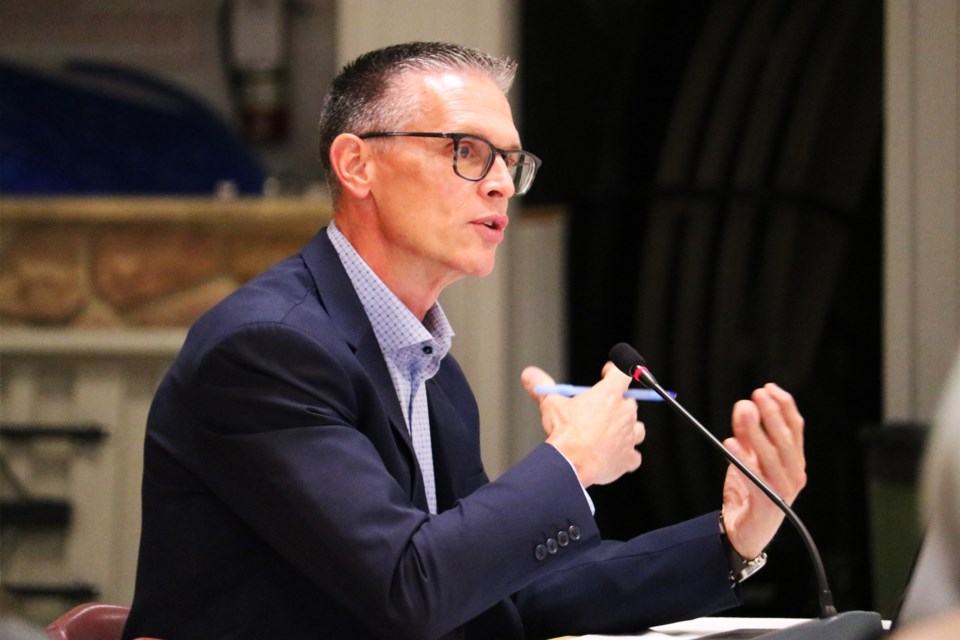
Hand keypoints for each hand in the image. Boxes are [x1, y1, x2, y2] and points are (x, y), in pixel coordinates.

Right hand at [521, 363, 645, 486]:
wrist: (570, 463)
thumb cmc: (564, 432)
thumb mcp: (550, 404)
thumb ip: (542, 386)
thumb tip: (529, 374)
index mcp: (609, 394)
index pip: (623, 371)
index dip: (615, 370)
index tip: (607, 374)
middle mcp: (625, 413)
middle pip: (629, 402)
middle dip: (616, 405)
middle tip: (599, 412)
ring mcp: (630, 436)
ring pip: (636, 429)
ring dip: (626, 430)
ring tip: (609, 434)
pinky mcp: (629, 458)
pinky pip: (634, 456)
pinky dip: (626, 456)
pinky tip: (614, 456)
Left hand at [720, 383, 806, 558]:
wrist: (745, 532)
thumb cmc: (750, 494)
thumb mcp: (750, 459)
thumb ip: (749, 436)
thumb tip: (744, 406)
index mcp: (795, 462)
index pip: (796, 428)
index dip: (784, 406)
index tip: (769, 388)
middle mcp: (794, 474)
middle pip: (785, 438)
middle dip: (771, 413)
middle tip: (756, 394)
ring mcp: (783, 489)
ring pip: (772, 454)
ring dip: (757, 429)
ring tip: (743, 409)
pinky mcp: (767, 502)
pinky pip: (754, 476)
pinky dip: (742, 457)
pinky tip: (730, 441)